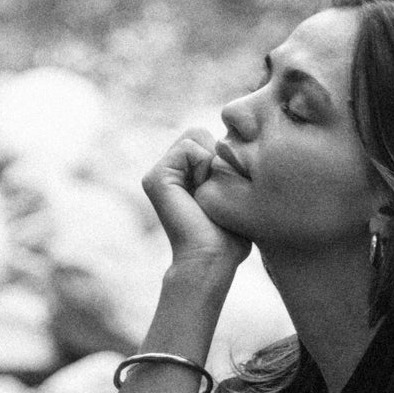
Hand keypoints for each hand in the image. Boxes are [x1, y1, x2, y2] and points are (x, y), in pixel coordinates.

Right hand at [143, 128, 250, 278]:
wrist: (212, 259)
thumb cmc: (228, 238)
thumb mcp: (235, 196)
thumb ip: (232, 168)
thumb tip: (238, 147)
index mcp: (182, 174)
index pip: (208, 139)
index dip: (225, 159)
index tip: (223, 194)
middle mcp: (167, 172)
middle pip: (200, 132)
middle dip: (217, 157)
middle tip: (216, 194)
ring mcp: (158, 173)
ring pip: (195, 135)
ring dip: (211, 164)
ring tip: (207, 195)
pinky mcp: (155, 177)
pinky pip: (188, 146)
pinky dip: (202, 166)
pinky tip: (199, 194)